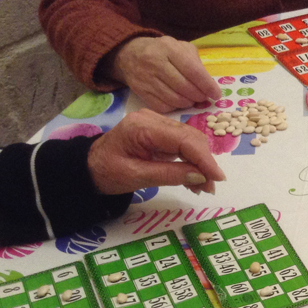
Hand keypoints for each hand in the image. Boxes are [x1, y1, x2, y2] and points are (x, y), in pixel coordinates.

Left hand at [87, 109, 225, 195]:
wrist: (89, 166)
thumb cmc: (107, 172)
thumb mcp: (137, 177)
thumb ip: (170, 175)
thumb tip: (201, 177)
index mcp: (144, 127)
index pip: (184, 140)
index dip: (204, 159)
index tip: (218, 178)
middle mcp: (153, 119)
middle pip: (191, 137)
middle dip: (205, 162)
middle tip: (210, 188)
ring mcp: (158, 123)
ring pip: (191, 140)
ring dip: (200, 163)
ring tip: (202, 187)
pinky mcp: (161, 131)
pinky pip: (184, 144)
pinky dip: (192, 161)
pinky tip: (193, 178)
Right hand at [107, 36, 221, 112]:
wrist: (129, 54)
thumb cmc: (162, 51)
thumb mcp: (180, 47)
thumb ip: (196, 62)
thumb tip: (209, 84)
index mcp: (169, 48)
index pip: (193, 71)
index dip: (207, 85)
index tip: (216, 94)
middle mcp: (155, 62)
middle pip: (184, 88)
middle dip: (199, 96)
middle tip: (204, 97)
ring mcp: (146, 78)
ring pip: (175, 99)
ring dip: (188, 103)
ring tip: (192, 99)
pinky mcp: (141, 92)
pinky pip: (163, 106)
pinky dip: (175, 107)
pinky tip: (178, 101)